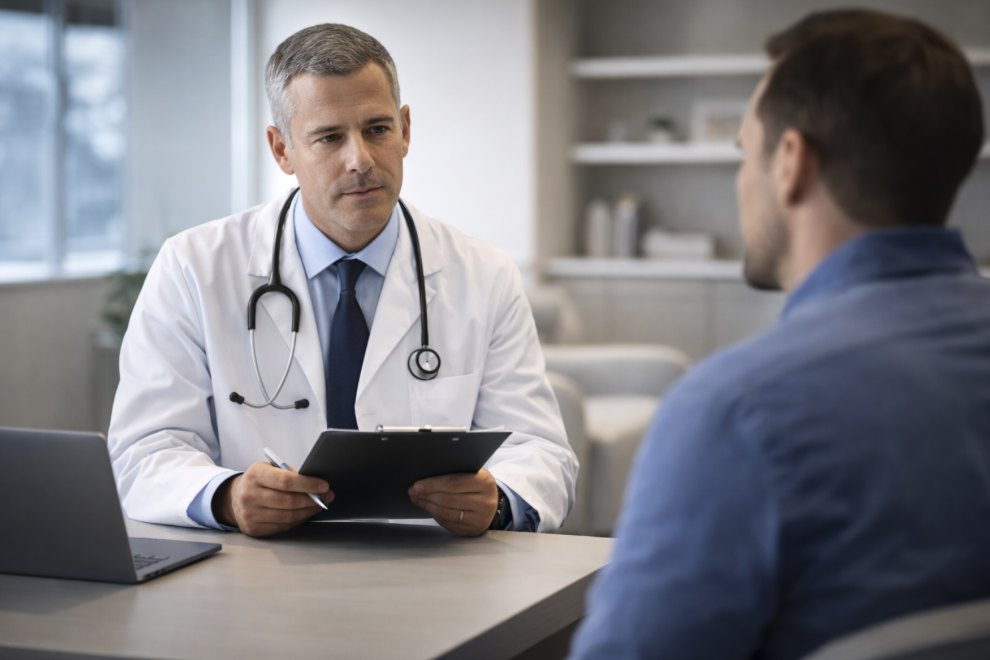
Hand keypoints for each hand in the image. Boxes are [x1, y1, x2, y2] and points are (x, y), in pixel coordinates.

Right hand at [215, 462, 332, 536]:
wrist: (234, 498)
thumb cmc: (258, 481)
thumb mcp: (269, 468)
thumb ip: (289, 473)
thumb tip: (316, 484)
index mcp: (255, 475)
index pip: (286, 481)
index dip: (308, 484)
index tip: (324, 485)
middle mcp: (250, 495)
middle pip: (289, 501)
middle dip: (312, 499)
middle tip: (327, 496)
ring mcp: (250, 514)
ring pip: (288, 516)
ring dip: (309, 511)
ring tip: (319, 505)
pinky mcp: (254, 528)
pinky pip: (283, 526)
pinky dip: (298, 520)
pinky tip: (306, 513)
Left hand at [408, 467, 497, 536]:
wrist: (492, 500)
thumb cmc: (477, 483)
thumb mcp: (472, 472)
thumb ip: (454, 472)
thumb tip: (425, 477)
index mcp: (485, 482)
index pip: (453, 483)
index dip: (433, 484)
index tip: (417, 484)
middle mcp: (485, 502)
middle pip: (448, 500)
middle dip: (427, 495)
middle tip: (413, 491)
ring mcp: (480, 519)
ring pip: (446, 514)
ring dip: (428, 506)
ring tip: (417, 499)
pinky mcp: (473, 530)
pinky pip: (448, 524)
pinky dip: (435, 516)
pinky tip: (428, 508)